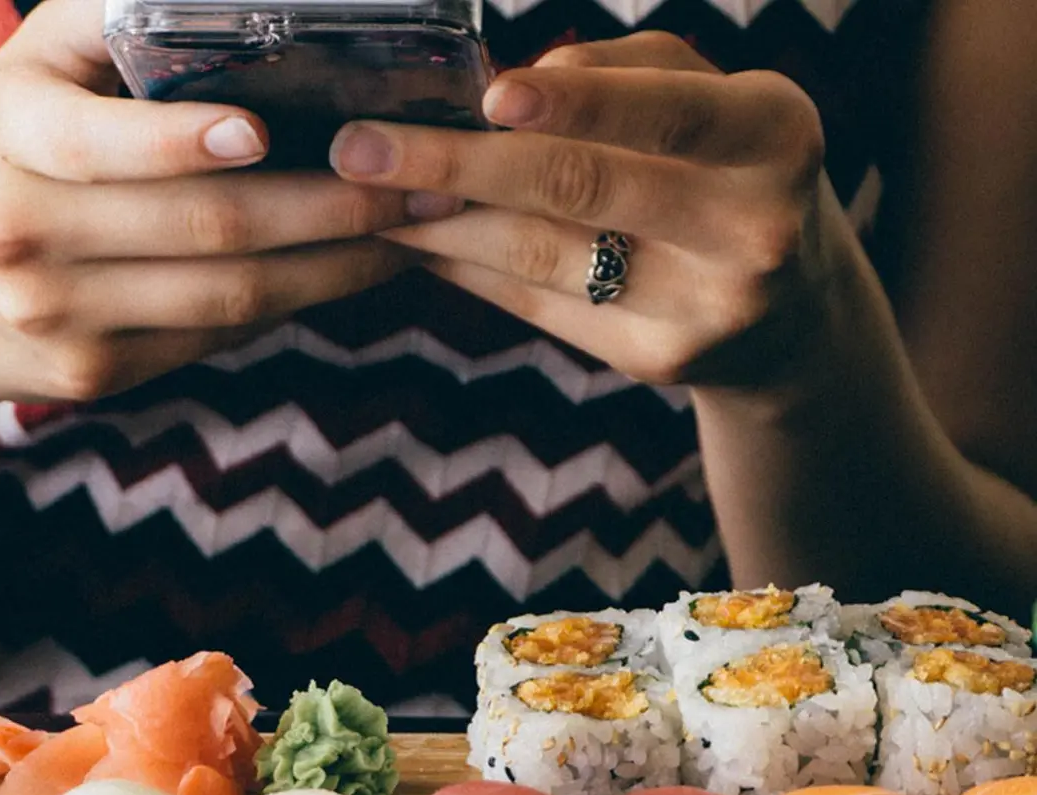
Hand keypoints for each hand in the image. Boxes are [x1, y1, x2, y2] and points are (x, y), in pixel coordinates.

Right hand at [0, 0, 449, 460]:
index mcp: (6, 143)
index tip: (268, 131)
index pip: (106, 144)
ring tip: (404, 235)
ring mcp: (69, 323)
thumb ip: (100, 36)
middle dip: (328, 209)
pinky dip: (290, 307)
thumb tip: (223, 5)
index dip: (190, 142)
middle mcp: (29, 239)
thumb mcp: (15, 85)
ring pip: (229, 299)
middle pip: (206, 231)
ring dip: (333, 269)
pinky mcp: (101, 377)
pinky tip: (342, 276)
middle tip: (414, 186)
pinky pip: (216, 340)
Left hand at [330, 33, 844, 391]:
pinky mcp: (658, 361)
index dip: (574, 106)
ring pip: (544, 258)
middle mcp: (751, 232)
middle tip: (359, 149)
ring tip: (370, 196)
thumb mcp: (713, 102)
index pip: (664, 115)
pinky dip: (472, 269)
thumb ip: (625, 74)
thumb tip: (511, 93)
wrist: (793, 311)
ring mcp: (704, 310)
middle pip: (581, 192)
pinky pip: (541, 306)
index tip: (484, 96)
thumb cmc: (734, 173)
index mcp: (774, 139)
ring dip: (443, 223)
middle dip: (458, 165)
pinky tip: (422, 242)